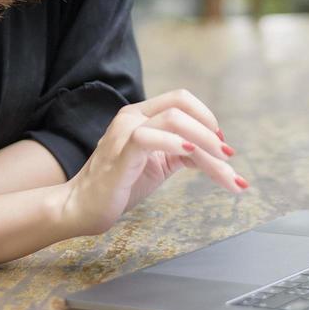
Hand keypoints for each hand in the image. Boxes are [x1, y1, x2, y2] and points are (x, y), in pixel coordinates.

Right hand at [59, 89, 248, 235]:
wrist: (80, 209)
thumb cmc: (120, 186)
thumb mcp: (159, 164)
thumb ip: (182, 152)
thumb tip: (217, 152)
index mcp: (141, 115)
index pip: (181, 100)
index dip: (206, 117)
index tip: (222, 144)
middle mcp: (132, 116)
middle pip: (181, 105)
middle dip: (211, 130)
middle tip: (228, 156)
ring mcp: (124, 133)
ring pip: (173, 118)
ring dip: (204, 140)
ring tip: (221, 162)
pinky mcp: (120, 154)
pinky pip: (149, 137)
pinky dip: (175, 143)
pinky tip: (191, 153)